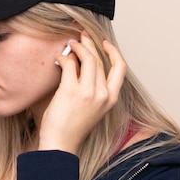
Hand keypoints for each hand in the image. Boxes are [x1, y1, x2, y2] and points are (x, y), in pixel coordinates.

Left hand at [38, 31, 126, 154]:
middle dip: (90, 43)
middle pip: (100, 59)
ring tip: (69, 43)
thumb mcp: (92, 107)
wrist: (61, 144)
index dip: (113, 52)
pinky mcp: (71, 91)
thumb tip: (83, 62)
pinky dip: (64, 58)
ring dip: (78, 46)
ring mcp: (88, 92)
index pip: (120, 68)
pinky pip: (70, 65)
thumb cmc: (72, 127)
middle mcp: (103, 94)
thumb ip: (93, 87)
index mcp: (111, 99)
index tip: (104, 43)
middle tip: (81, 35)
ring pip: (87, 58)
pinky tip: (59, 59)